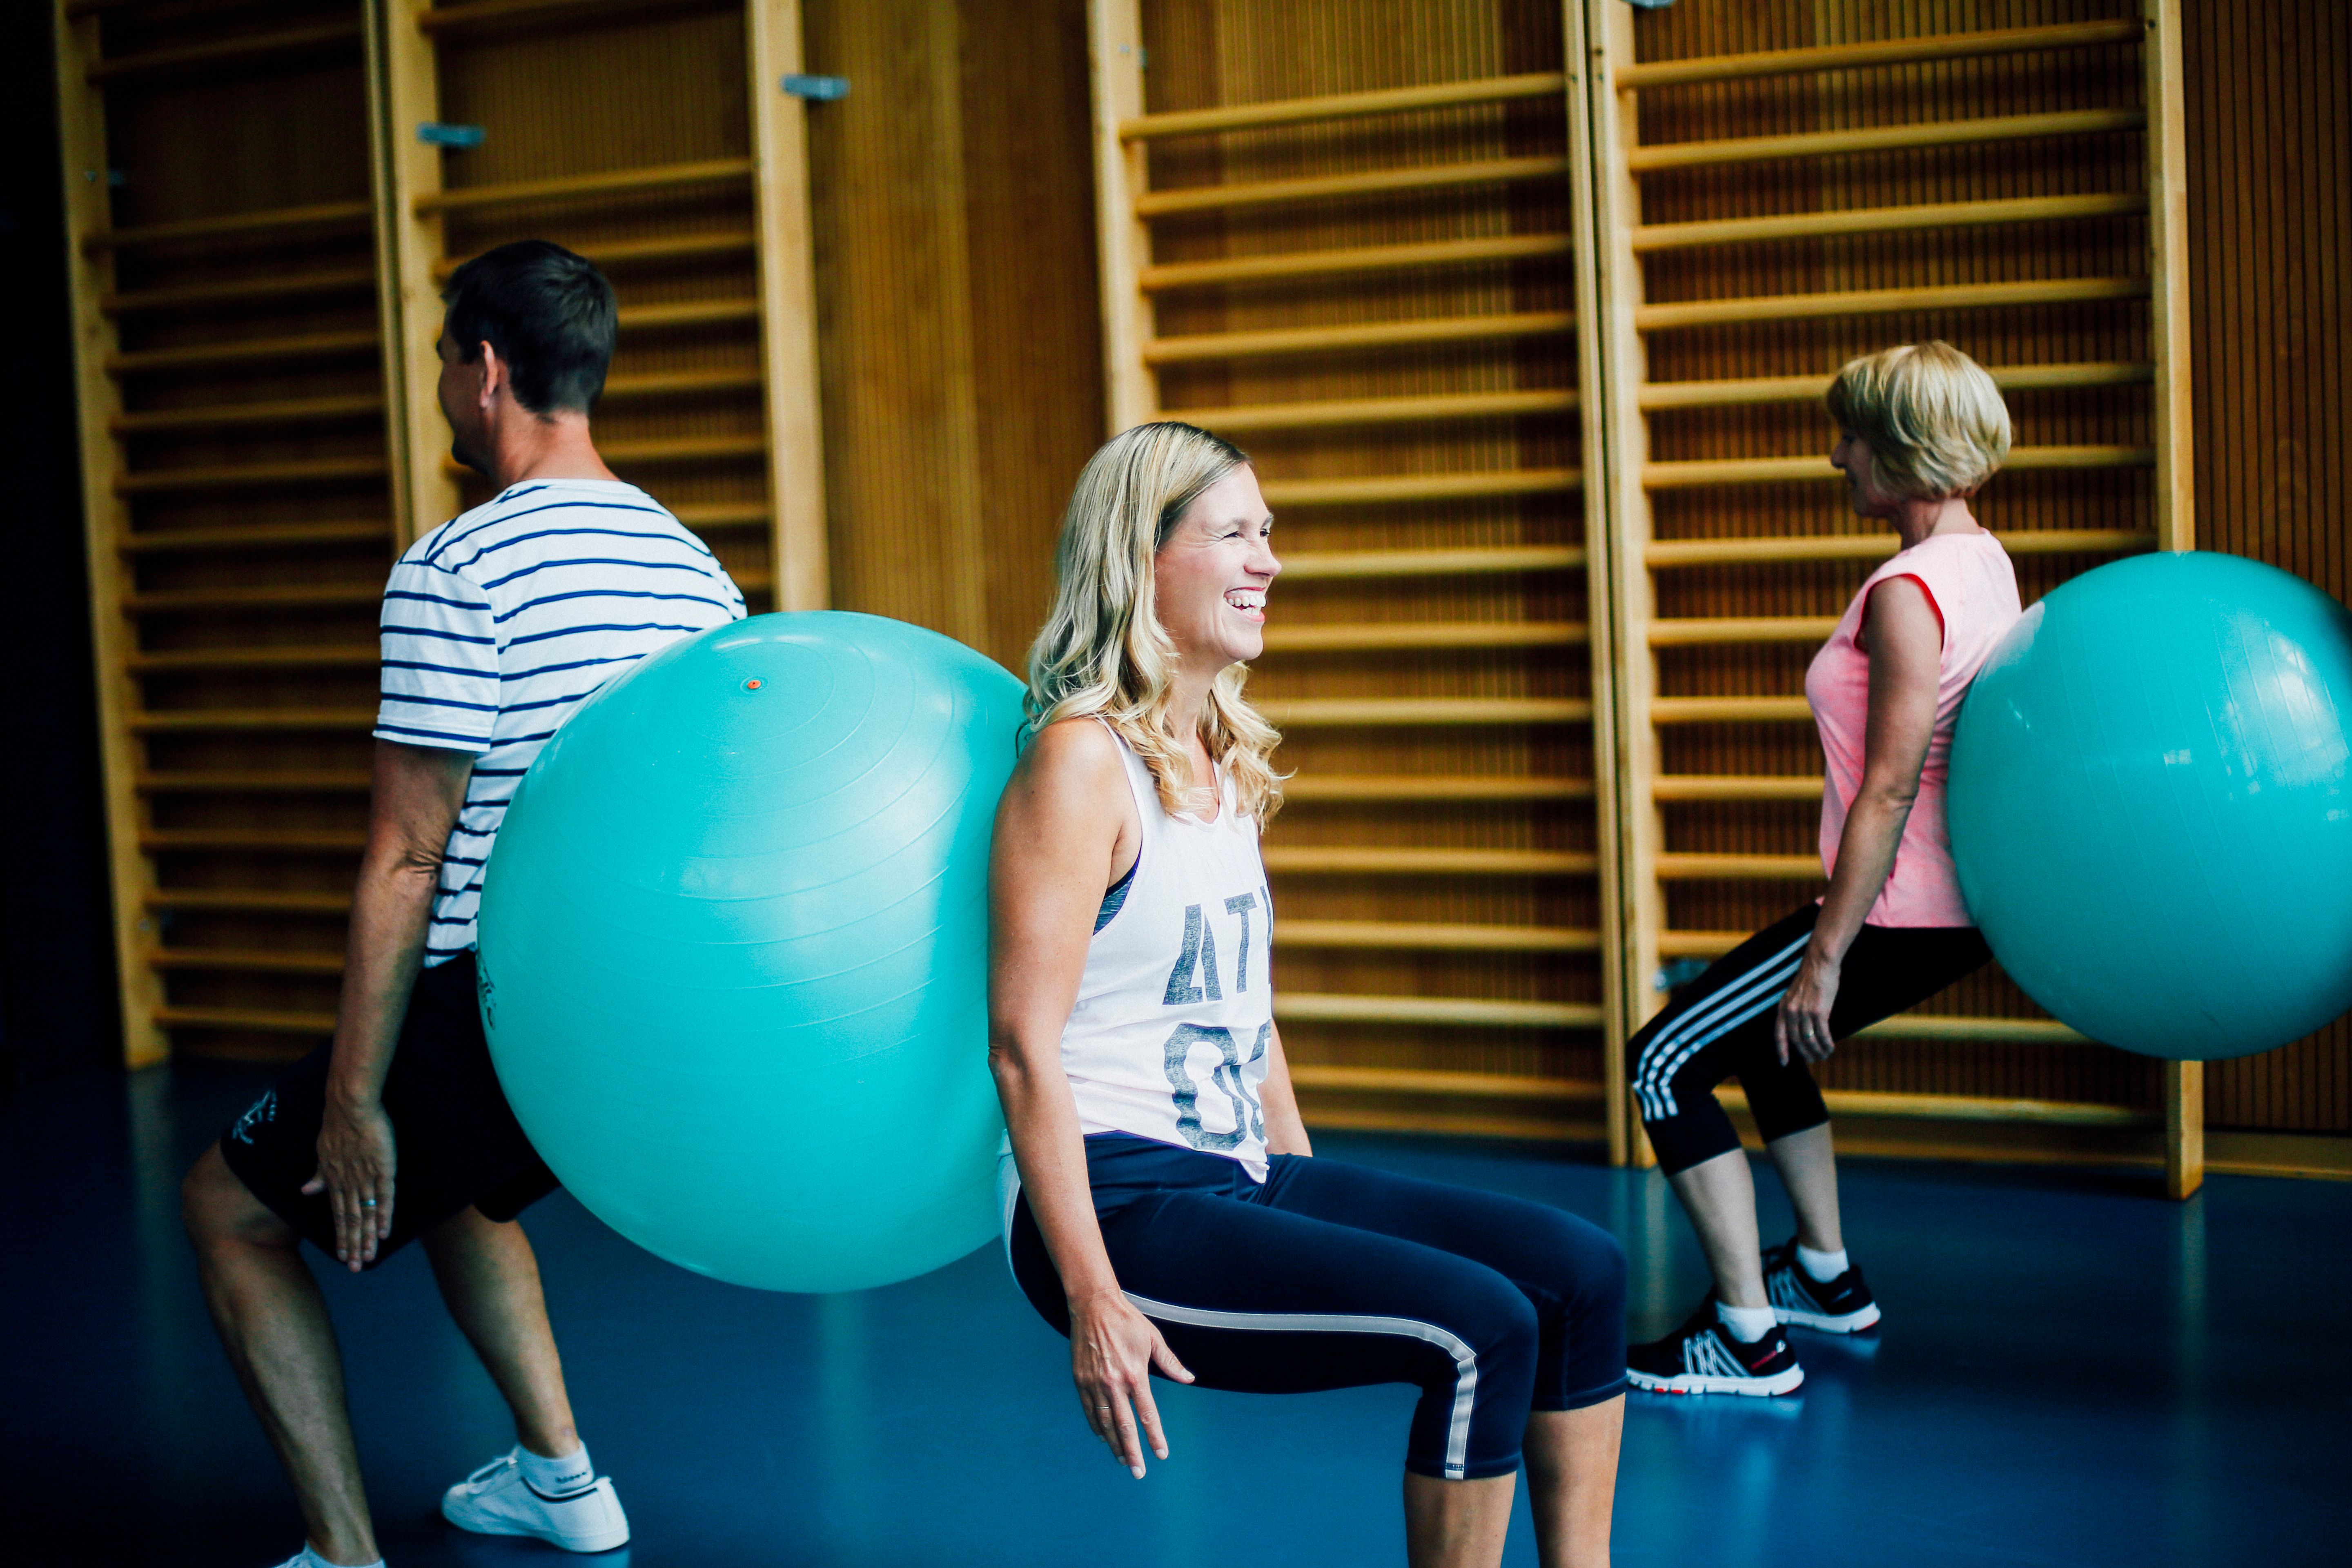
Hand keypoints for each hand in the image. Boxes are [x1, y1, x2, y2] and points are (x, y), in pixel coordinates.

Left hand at [303, 1098, 396, 1270]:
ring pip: (365, 1214)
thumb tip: (306, 1190)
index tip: (342, 1255)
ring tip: (368, 1257)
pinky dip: (383, 1216)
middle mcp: (347, 1183)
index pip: (337, 1215)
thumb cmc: (337, 1125)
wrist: (350, 1107)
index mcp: (333, 1180)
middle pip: (350, 1220)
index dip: (340, 1236)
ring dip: (367, 1237)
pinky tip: (385, 1232)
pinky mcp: (382, 1168)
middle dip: (352, 1245)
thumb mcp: (322, 1152)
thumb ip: (318, 1174)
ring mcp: (365, 1177)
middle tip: (354, 1267)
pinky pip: (383, 1197)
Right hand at [1068, 1290, 1192, 1476]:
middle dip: (1132, 1451)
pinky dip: (1096, 1426)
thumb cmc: (1127, 1321)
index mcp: (1135, 1374)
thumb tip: (1190, 1379)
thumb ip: (1170, 1363)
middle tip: (1139, 1472)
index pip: (1147, 1414)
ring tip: (1123, 1460)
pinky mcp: (1080, 1380)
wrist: (1093, 1305)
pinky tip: (1103, 1437)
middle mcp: (1113, 1383)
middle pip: (1124, 1426)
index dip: (1155, 1436)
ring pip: (1105, 1422)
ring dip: (1115, 1444)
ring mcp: (1094, 1383)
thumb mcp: (1153, 1339)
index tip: (1161, 1454)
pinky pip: (1089, 1410)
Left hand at [1775, 949, 1843, 1065]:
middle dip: (1805, 1053)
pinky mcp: (1819, 1012)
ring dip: (1818, 1050)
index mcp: (1783, 1007)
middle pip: (1796, 1040)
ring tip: (1824, 1055)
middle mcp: (1791, 1011)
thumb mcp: (1795, 994)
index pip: (1779, 1034)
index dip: (1781, 1050)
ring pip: (1810, 1040)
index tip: (1784, 1063)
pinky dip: (1827, 1043)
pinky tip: (1830, 1047)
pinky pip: (1822, 1034)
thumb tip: (1801, 1027)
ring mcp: (1804, 1012)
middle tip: (1813, 1060)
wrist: (1820, 963)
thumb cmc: (1811, 977)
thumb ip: (1795, 1010)